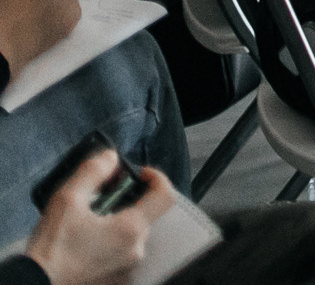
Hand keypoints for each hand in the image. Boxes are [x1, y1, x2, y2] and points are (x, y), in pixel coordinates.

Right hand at [23, 152, 174, 284]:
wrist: (34, 284)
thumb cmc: (51, 247)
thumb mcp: (67, 200)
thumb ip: (93, 172)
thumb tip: (111, 157)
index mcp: (131, 230)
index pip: (166, 195)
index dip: (156, 177)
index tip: (138, 173)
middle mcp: (136, 250)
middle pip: (145, 213)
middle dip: (127, 199)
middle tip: (100, 196)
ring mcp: (128, 266)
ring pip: (132, 232)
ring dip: (117, 219)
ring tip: (89, 219)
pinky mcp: (117, 277)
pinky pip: (123, 250)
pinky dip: (111, 238)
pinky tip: (87, 238)